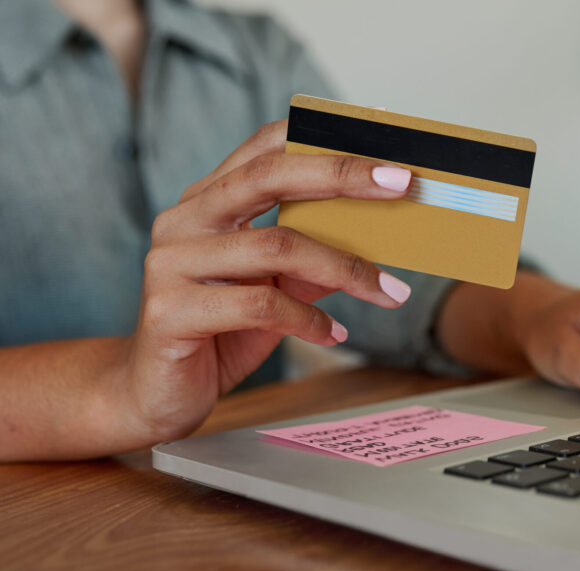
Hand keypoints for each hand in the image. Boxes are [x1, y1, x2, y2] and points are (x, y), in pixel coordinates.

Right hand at [122, 121, 414, 440]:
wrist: (155, 393)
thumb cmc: (220, 332)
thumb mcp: (277, 291)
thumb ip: (314, 262)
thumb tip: (379, 239)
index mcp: (209, 202)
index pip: (265, 149)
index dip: (325, 143)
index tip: (385, 154)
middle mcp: (185, 220)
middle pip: (268, 177)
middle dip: (341, 176)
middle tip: (400, 185)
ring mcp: (172, 262)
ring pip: (275, 246)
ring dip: (344, 269)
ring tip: (387, 292)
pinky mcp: (170, 310)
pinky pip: (258, 305)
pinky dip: (308, 320)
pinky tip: (332, 334)